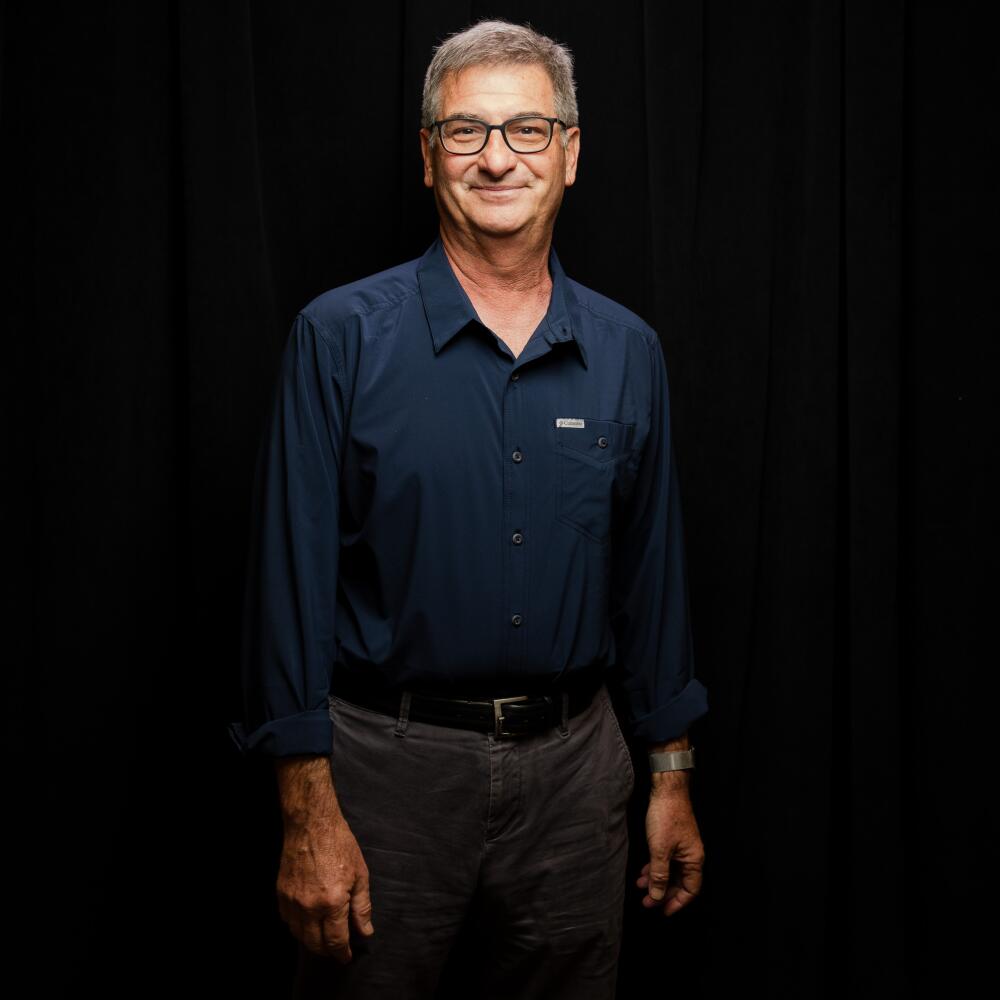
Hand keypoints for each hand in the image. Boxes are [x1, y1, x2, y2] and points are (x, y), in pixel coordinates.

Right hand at [276, 813, 374, 961]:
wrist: (311, 824)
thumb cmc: (340, 845)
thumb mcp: (360, 875)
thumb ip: (362, 907)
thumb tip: (365, 931)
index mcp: (331, 903)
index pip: (336, 940)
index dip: (342, 953)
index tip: (347, 958)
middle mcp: (309, 907)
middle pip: (315, 943)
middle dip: (327, 951)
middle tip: (337, 950)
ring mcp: (292, 901)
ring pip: (299, 935)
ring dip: (311, 941)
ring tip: (323, 938)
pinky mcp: (281, 894)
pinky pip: (287, 920)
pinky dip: (298, 927)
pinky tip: (307, 922)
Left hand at [636, 787, 703, 914]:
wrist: (667, 789)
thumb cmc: (666, 817)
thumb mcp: (660, 850)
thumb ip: (659, 875)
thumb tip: (657, 896)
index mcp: (694, 859)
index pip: (690, 890)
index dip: (677, 903)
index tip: (663, 912)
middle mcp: (691, 855)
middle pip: (679, 882)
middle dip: (663, 893)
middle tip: (646, 901)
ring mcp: (682, 847)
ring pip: (670, 871)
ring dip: (656, 880)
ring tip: (640, 887)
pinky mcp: (672, 839)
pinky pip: (666, 860)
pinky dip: (655, 867)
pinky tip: (643, 871)